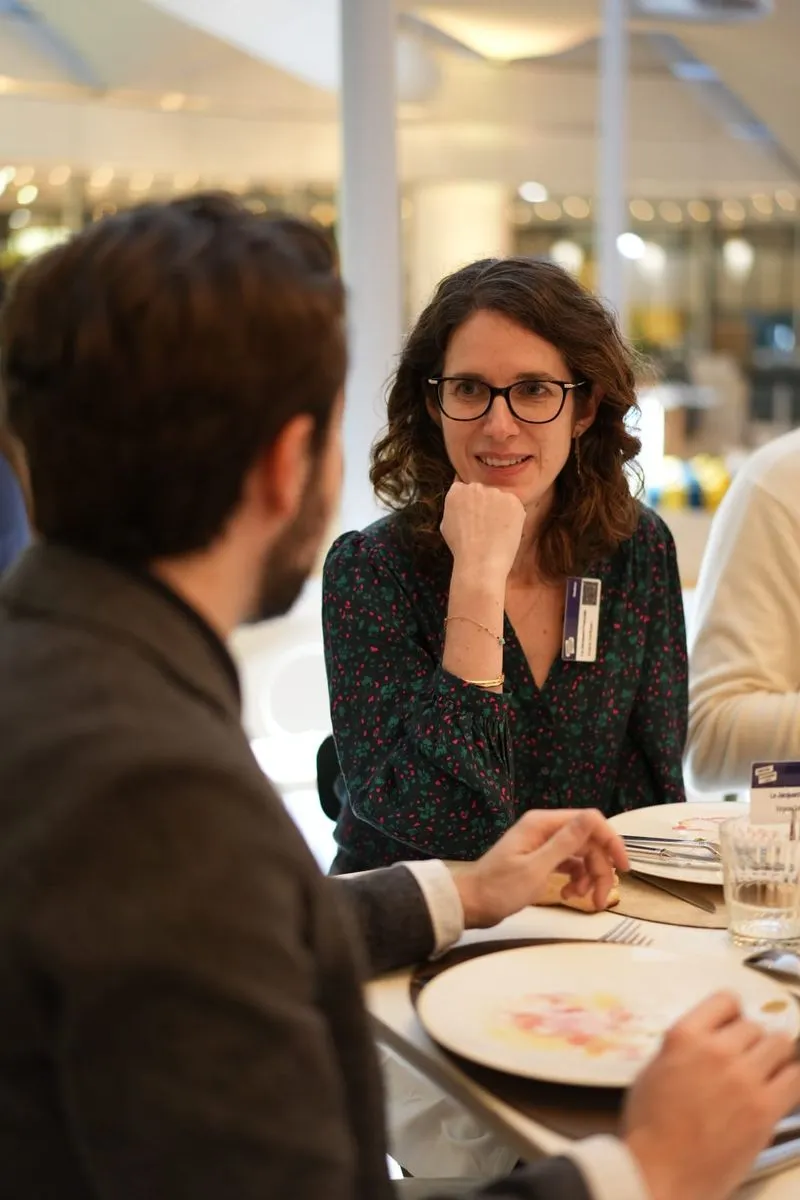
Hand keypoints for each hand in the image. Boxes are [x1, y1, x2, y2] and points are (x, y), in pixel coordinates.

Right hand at [441, 481, 525, 581]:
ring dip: (500, 511)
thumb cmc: (461, 548)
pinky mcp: (513, 500)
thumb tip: (460, 504)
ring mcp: (495, 492)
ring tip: (496, 532)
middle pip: (483, 492)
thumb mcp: (446, 524)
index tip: (474, 518)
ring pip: (500, 499)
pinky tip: (505, 532)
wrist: (480, 561)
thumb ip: (454, 508)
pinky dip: (513, 518)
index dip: (471, 505)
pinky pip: (514, 506)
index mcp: (457, 491)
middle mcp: (476, 487)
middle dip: (485, 505)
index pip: (465, 490)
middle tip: (486, 527)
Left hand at [453, 810, 628, 927]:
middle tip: (600, 898)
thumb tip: (593, 816)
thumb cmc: (498, 888)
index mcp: (543, 824)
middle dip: (600, 870)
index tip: (623, 867)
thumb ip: (566, 843)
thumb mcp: (536, 868)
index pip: (590, 821)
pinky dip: (576, 880)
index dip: (611, 842)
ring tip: (582, 900)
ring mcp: (543, 844)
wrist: (472, 904)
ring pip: (582, 856)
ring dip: (589, 878)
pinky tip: (570, 896)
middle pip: (589, 842)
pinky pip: (570, 865)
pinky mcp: (542, 859)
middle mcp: (545, 829)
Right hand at [624, 992, 799, 1199]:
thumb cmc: (649, 1126)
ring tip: (765, 1071)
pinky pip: (794, 1077)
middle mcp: (719, 1050)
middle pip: (754, 1026)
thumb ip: (684, 1049)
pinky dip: (790, 1077)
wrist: (661, 1172)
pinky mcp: (765, 1109)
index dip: (731, 1013)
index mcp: (686, 1035)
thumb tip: (708, 1042)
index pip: (726, 1000)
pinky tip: (781, 1085)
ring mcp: (745, 1078)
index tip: (732, 1026)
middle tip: (744, 1059)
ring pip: (779, 1045)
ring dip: (773, 1055)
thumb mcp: (654, 1069)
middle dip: (750, 1040)